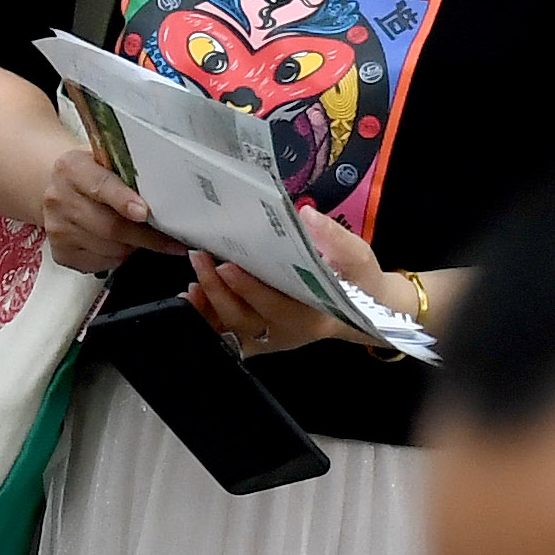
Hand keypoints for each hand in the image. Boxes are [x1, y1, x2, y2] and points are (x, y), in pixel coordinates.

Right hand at [29, 144, 166, 274]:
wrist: (60, 188)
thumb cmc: (94, 173)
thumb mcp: (108, 160)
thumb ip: (130, 172)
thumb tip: (170, 190)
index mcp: (72, 168)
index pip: (100, 186)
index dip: (124, 201)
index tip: (145, 212)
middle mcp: (59, 199)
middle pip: (108, 225)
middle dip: (146, 236)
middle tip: (172, 240)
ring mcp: (57, 228)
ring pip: (107, 248)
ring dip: (135, 247)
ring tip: (150, 238)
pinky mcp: (60, 252)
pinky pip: (99, 262)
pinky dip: (120, 257)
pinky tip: (126, 246)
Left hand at [188, 207, 419, 359]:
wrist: (364, 313)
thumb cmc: (360, 283)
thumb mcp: (358, 257)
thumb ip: (335, 238)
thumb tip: (305, 214)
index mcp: (312, 315)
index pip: (274, 303)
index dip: (247, 286)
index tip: (226, 264)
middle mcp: (286, 333)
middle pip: (243, 317)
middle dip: (217, 289)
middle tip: (200, 259)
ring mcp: (270, 340)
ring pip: (229, 329)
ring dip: (207, 306)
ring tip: (190, 284)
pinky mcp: (259, 340)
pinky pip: (226, 334)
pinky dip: (207, 318)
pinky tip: (192, 300)